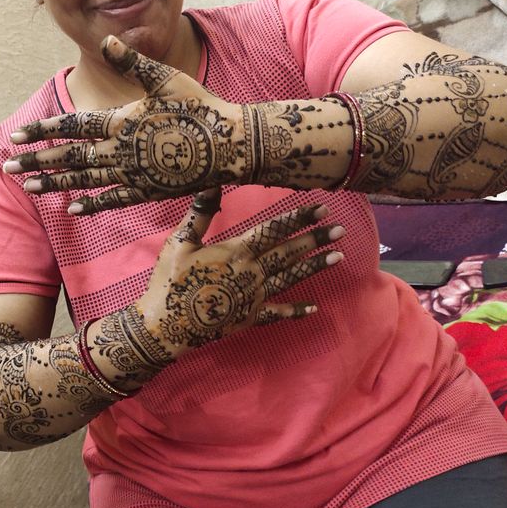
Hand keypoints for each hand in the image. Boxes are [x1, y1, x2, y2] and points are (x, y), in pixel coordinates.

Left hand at [3, 36, 253, 214]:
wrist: (231, 144)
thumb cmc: (200, 107)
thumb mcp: (165, 78)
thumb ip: (133, 62)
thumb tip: (107, 40)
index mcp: (121, 121)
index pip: (72, 126)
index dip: (43, 131)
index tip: (18, 136)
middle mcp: (121, 151)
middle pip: (69, 157)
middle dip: (37, 162)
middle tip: (8, 167)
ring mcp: (133, 174)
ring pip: (84, 180)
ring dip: (55, 184)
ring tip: (29, 187)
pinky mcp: (148, 192)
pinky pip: (113, 200)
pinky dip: (91, 204)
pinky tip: (71, 209)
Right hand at [134, 189, 343, 355]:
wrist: (166, 325)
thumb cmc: (170, 280)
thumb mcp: (180, 242)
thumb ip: (201, 213)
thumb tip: (213, 182)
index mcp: (236, 251)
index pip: (273, 230)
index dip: (297, 218)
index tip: (321, 209)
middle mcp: (252, 272)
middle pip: (288, 253)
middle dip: (314, 239)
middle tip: (340, 229)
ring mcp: (254, 297)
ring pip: (290, 278)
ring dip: (314, 267)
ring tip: (338, 256)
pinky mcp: (250, 318)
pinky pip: (277, 314)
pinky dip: (296, 311)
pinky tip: (314, 308)